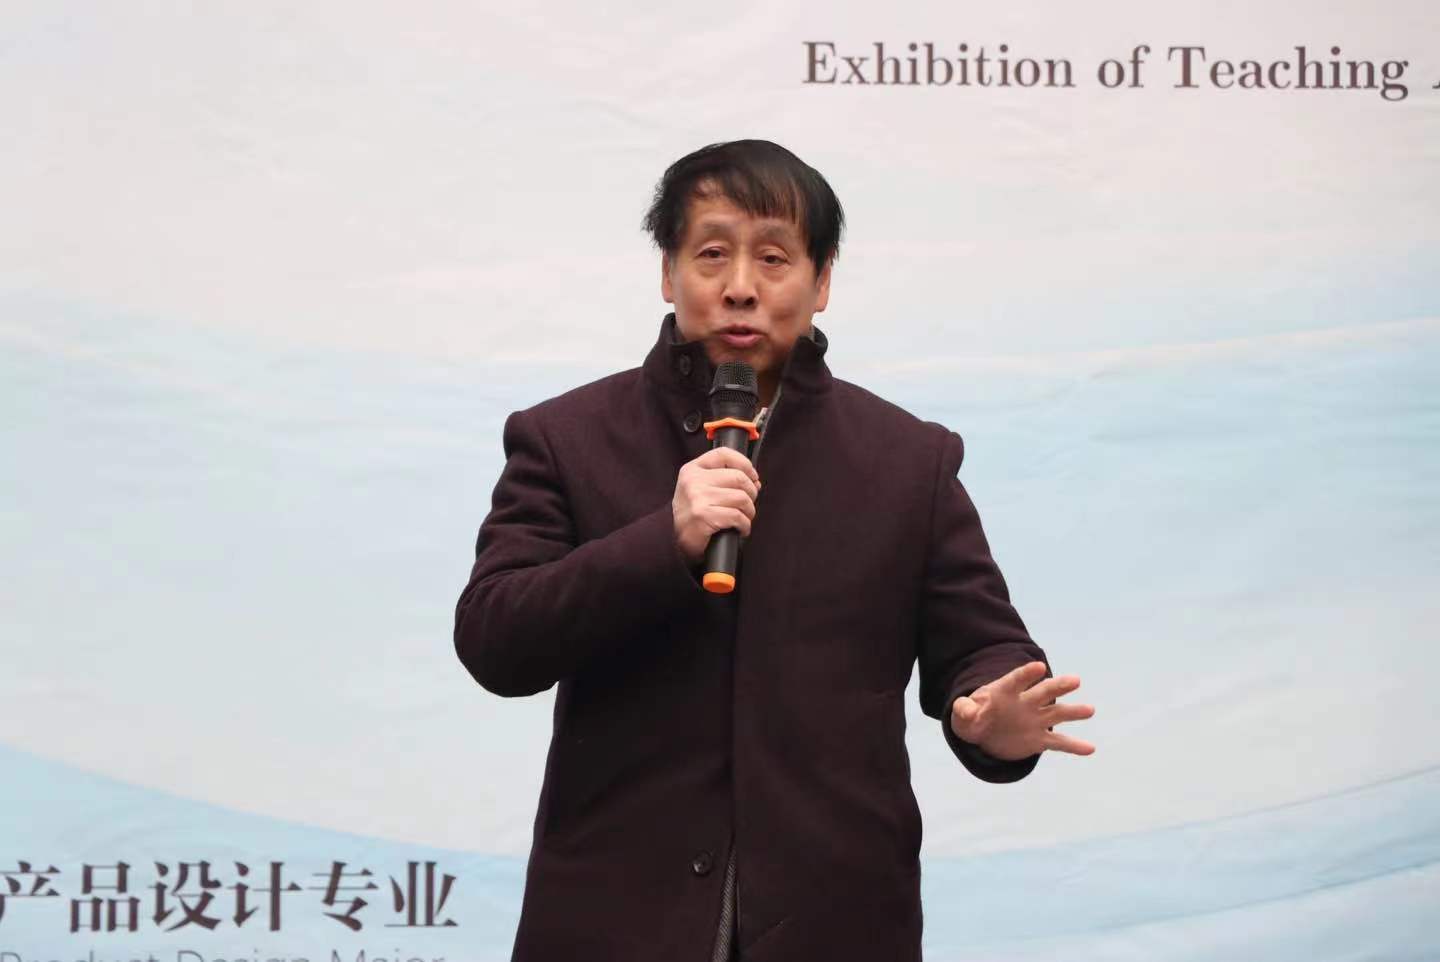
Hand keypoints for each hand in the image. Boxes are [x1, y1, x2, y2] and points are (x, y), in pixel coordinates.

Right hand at [672, 447, 760, 564]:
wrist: (674, 540)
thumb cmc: (693, 515)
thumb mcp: (700, 488)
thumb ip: (723, 478)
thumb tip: (754, 480)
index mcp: (692, 469)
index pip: (724, 454)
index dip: (745, 463)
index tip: (753, 476)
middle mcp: (693, 481)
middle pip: (738, 477)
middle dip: (751, 493)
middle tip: (748, 504)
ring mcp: (697, 498)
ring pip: (741, 498)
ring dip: (749, 511)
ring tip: (743, 518)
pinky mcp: (703, 516)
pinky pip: (737, 516)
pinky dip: (744, 525)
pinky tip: (740, 529)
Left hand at [950, 661, 1094, 760]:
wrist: (984, 732)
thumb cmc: (973, 717)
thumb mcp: (962, 715)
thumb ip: (964, 710)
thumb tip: (970, 712)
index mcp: (1005, 691)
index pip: (1017, 680)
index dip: (1027, 674)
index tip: (1039, 667)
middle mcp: (1025, 703)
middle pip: (1044, 692)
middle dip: (1058, 686)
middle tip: (1075, 680)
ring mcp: (1035, 720)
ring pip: (1057, 713)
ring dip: (1073, 712)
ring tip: (1089, 710)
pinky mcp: (1039, 739)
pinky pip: (1059, 742)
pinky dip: (1074, 746)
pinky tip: (1090, 748)